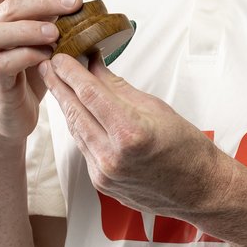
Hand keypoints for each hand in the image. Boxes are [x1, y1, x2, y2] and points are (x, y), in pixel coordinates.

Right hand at [0, 0, 82, 142]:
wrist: (9, 113)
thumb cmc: (24, 71)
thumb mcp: (37, 38)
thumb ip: (48, 17)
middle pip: (8, 7)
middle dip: (42, 2)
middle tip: (73, 2)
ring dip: (28, 29)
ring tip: (55, 32)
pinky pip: (3, 64)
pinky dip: (25, 56)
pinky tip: (45, 56)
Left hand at [40, 52, 228, 219]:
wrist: (200, 190)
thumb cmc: (187, 147)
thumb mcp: (156, 108)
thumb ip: (119, 88)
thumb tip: (94, 66)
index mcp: (130, 132)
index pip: (90, 94)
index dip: (70, 72)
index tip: (59, 56)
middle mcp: (112, 156)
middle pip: (75, 112)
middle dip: (58, 86)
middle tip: (46, 65)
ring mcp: (104, 173)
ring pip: (76, 131)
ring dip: (66, 106)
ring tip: (58, 84)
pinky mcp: (101, 183)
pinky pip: (84, 148)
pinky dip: (80, 127)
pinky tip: (77, 113)